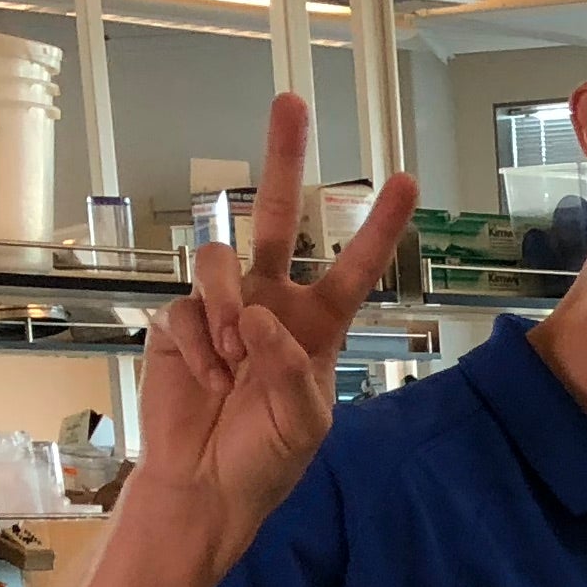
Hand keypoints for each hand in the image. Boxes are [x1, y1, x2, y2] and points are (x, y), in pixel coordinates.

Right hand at [135, 94, 418, 551]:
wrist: (207, 485)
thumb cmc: (266, 457)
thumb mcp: (305, 422)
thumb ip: (290, 368)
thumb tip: (260, 317)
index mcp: (318, 325)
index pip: (354, 266)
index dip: (379, 226)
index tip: (407, 180)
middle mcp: (271, 303)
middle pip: (278, 217)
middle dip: (283, 158)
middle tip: (291, 101)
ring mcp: (223, 309)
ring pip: (220, 260)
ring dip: (229, 308)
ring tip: (235, 359)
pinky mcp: (179, 321)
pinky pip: (186, 309)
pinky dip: (198, 346)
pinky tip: (207, 378)